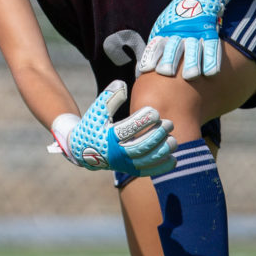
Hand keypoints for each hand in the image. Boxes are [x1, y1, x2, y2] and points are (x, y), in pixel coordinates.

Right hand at [49, 81, 176, 175]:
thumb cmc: (93, 126)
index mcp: (108, 137)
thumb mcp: (96, 111)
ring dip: (162, 151)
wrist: (82, 150)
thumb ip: (109, 98)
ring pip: (146, 161)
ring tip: (173, 140)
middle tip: (169, 124)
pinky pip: (148, 171)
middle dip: (157, 135)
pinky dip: (161, 167)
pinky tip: (174, 158)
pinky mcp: (129, 169)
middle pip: (140, 147)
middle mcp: (116, 153)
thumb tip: (121, 84)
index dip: (142, 121)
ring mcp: (124, 164)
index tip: (155, 112)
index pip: (127, 130)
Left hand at [137, 0, 255, 78]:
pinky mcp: (210, 32)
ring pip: (193, 48)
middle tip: (167, 72)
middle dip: (170, 59)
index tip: (146, 68)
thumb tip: (144, 68)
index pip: (157, 44)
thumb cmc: (177, 18)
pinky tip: (211, 73)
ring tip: (191, 76)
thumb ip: (157, 43)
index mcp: (167, 31)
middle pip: (174, 46)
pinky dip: (213, 59)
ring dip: (192, 62)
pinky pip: (213, 46)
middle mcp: (181, 32)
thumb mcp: (163, 25)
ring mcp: (196, 32)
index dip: (151, 56)